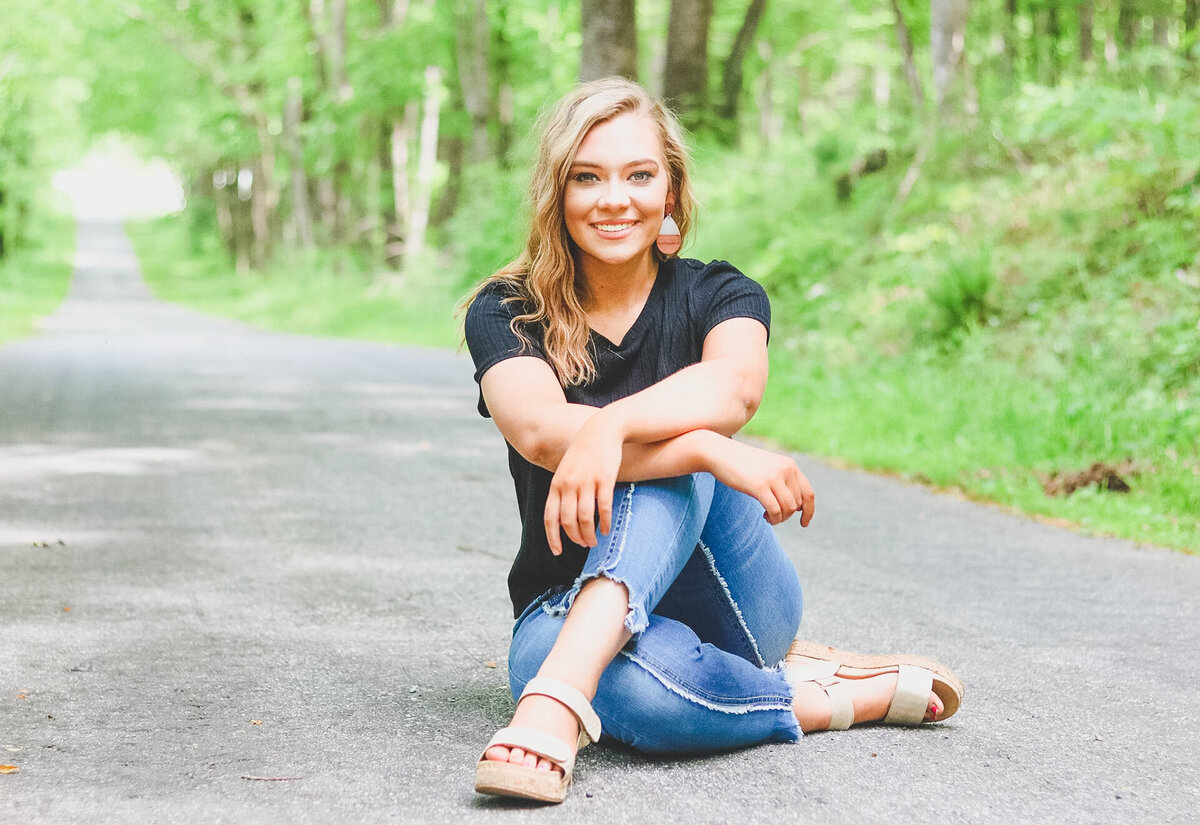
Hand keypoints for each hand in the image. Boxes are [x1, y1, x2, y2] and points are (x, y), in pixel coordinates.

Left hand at [543, 414, 623, 553]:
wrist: (602, 430)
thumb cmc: (584, 453)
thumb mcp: (566, 469)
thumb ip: (562, 490)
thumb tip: (562, 515)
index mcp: (557, 484)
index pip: (550, 517)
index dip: (553, 538)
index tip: (558, 552)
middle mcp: (569, 485)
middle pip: (568, 522)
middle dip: (575, 538)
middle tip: (584, 545)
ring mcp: (586, 482)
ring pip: (585, 519)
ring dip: (589, 535)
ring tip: (595, 542)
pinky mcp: (604, 480)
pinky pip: (603, 509)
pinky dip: (605, 523)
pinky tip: (607, 530)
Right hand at [705, 436, 814, 526]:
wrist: (720, 453)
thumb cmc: (742, 464)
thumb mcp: (768, 468)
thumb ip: (783, 481)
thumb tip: (796, 507)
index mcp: (789, 465)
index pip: (808, 493)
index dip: (809, 511)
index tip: (804, 523)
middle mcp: (785, 470)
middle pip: (798, 504)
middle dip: (787, 515)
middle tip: (773, 516)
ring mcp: (773, 477)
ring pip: (789, 509)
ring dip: (780, 519)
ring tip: (768, 517)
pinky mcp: (760, 486)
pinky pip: (776, 511)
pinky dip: (773, 519)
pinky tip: (765, 517)